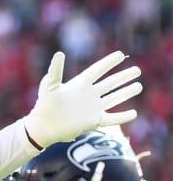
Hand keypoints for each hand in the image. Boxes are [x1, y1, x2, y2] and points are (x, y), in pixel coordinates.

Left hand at [23, 51, 141, 148]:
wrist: (43, 126)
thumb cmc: (44, 105)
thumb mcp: (49, 86)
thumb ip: (55, 70)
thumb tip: (59, 54)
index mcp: (79, 84)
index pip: (97, 70)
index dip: (108, 62)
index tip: (121, 54)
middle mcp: (88, 95)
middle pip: (110, 83)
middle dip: (123, 77)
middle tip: (137, 70)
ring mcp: (92, 108)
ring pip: (114, 98)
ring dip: (126, 93)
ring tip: (139, 86)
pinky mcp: (93, 122)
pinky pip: (112, 119)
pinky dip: (123, 117)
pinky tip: (134, 113)